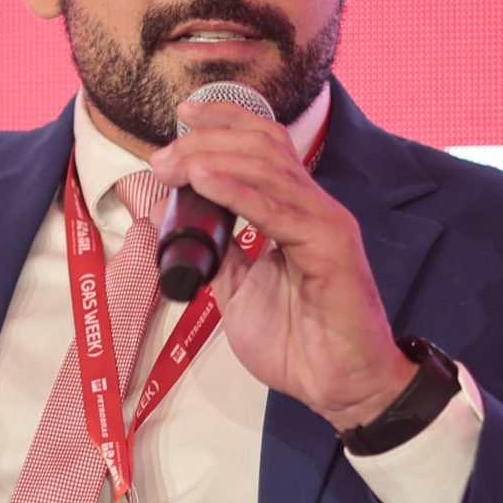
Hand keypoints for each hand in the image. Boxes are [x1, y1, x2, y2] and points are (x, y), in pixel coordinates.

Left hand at [147, 99, 415, 431]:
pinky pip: (279, 212)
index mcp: (296, 210)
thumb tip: (182, 224)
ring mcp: (326, 224)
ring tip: (173, 164)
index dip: (225, 120)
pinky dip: (238, 192)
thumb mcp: (240, 290)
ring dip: (213, 160)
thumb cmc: (299, 343)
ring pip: (268, 169)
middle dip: (206, 141)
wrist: (340, 387)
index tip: (183, 115)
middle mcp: (314, 207)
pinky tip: (206, 182)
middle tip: (163, 157)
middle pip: (262, 147)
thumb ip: (219, 254)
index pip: (265, 145)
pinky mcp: (332, 248)